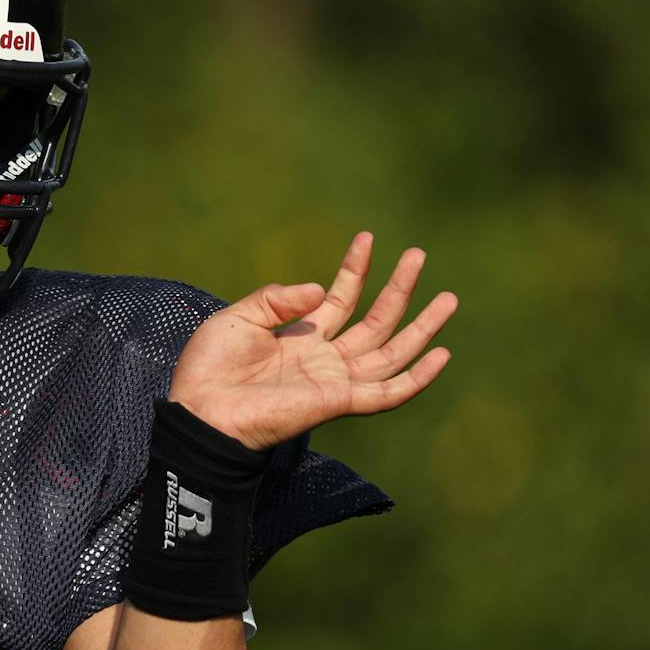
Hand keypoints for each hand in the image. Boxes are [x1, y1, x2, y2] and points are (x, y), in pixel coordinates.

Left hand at [168, 232, 456, 450]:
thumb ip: (279, 299)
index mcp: (301, 338)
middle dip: (399, 289)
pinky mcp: (338, 402)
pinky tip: (441, 354)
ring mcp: (334, 382)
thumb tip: (322, 289)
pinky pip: (387, 393)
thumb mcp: (240, 318)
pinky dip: (416, 378)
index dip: (355, 270)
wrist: (200, 411)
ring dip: (422, 328)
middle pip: (375, 322)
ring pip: (391, 353)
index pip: (340, 300)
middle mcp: (324, 360)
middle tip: (419, 255)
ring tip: (449, 298)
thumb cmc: (210, 369)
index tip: (367, 238)